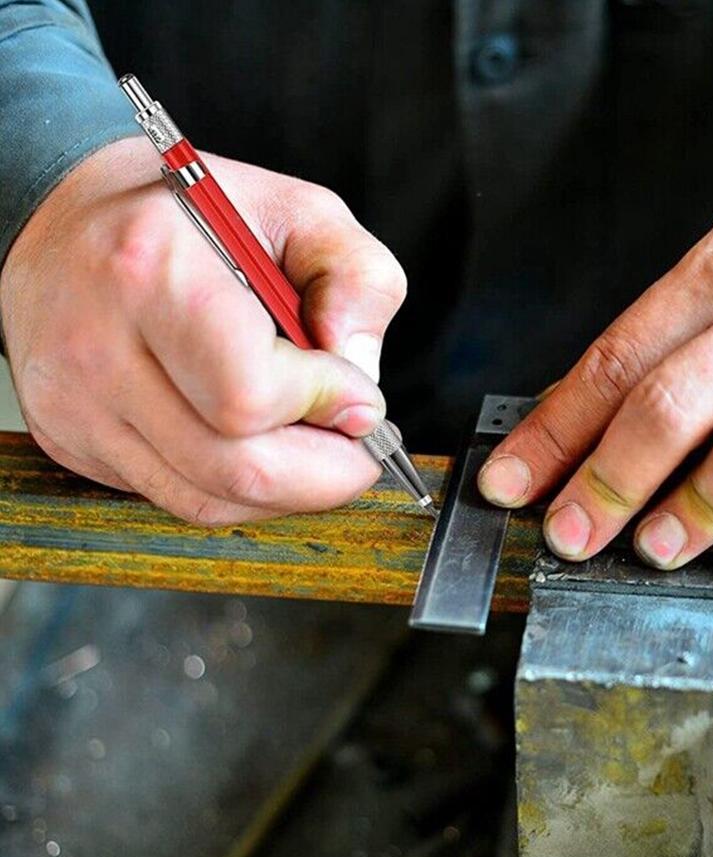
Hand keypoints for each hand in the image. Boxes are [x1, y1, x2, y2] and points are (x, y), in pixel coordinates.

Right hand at [0, 137, 406, 523]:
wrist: (60, 223)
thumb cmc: (187, 217)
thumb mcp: (298, 210)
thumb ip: (358, 279)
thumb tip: (361, 375)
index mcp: (154, 270)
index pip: (251, 395)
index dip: (325, 405)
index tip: (359, 393)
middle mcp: (101, 348)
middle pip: (236, 468)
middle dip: (324, 472)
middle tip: (357, 443)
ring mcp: (78, 406)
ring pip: (210, 499)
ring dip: (289, 490)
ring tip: (315, 444)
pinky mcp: (73, 442)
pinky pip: (180, 499)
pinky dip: (242, 492)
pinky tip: (264, 451)